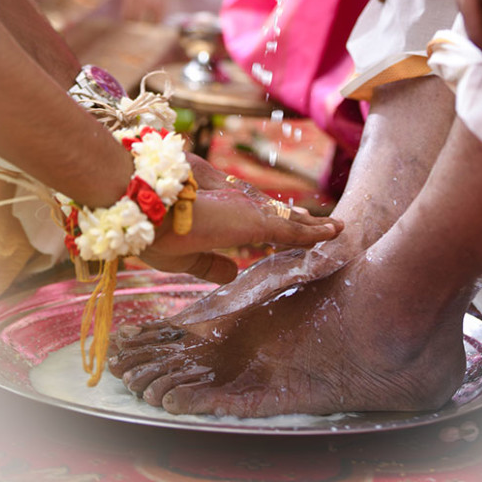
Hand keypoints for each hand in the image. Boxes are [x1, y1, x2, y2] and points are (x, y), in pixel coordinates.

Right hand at [142, 154, 343, 283]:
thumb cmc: (155, 232)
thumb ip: (211, 265)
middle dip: (298, 219)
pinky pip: (294, 231)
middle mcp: (236, 206)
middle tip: (319, 223)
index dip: (270, 219)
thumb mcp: (185, 259)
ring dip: (312, 225)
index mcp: (217, 212)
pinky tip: (334, 233)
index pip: (250, 216)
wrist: (145, 210)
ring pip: (289, 220)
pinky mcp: (257, 222)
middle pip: (275, 213)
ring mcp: (248, 211)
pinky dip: (315, 233)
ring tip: (336, 228)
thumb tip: (234, 275)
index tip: (287, 222)